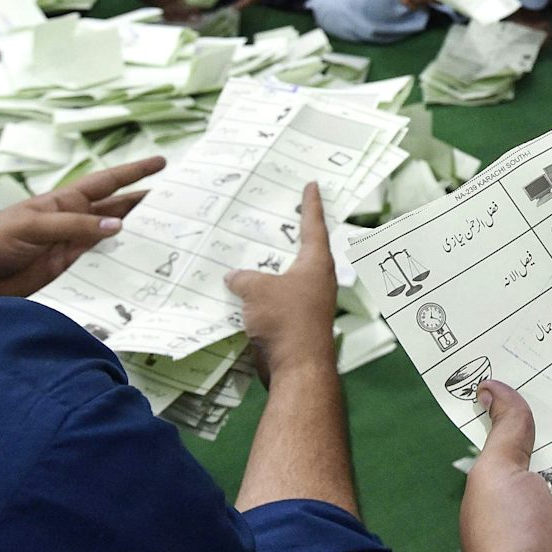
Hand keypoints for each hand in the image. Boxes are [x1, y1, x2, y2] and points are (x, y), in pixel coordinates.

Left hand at [0, 157, 164, 297]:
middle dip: (146, 201)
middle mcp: (75, 220)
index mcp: (65, 200)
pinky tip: (141, 262)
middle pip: (118, 208)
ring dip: (139, 232)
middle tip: (180, 201)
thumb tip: (118, 225)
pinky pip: (104, 262)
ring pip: (115, 235)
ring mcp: (74, 245)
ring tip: (170, 231)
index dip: (134, 172)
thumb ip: (75, 225)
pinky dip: (122, 261)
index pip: (108, 182)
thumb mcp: (32, 226)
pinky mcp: (70, 269)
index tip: (161, 163)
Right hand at [224, 183, 334, 377]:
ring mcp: (307, 303)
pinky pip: (275, 300)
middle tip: (278, 213)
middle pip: (302, 250)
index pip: (313, 225)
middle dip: (289, 234)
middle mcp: (316, 281)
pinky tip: (242, 290)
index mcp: (316, 264)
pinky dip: (262, 293)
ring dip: (271, 267)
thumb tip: (234, 277)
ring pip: (286, 277)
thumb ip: (244, 277)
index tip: (312, 185)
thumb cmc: (285, 319)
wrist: (296, 366)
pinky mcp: (294, 323)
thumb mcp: (257, 289)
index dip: (311, 204)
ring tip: (250, 251)